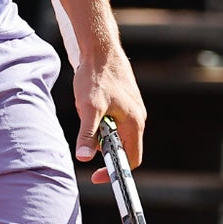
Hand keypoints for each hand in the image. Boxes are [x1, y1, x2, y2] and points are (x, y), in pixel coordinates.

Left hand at [73, 44, 145, 184]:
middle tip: (86, 139)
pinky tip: (90, 104)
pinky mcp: (126, 101)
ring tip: (87, 113)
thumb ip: (87, 134)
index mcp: (134, 123)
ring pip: (118, 133)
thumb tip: (84, 158)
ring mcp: (133, 108)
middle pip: (124, 147)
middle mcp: (138, 117)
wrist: (100, 47)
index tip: (97, 175)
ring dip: (101, 132)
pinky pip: (115, 120)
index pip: (131, 160)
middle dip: (104, 148)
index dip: (115, 171)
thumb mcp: (88, 108)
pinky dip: (102, 120)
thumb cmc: (95, 76)